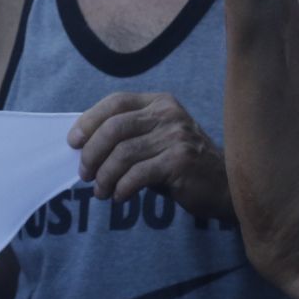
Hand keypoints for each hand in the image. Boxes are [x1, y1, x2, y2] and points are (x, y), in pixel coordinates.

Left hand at [69, 92, 230, 219]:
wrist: (225, 187)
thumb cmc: (181, 165)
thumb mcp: (156, 141)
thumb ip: (128, 137)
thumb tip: (83, 147)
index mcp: (160, 103)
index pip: (116, 102)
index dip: (89, 120)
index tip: (73, 142)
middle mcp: (169, 114)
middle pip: (115, 127)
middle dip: (92, 153)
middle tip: (84, 174)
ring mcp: (177, 137)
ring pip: (123, 154)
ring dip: (104, 176)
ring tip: (100, 191)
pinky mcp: (180, 161)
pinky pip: (138, 174)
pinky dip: (122, 188)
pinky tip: (119, 196)